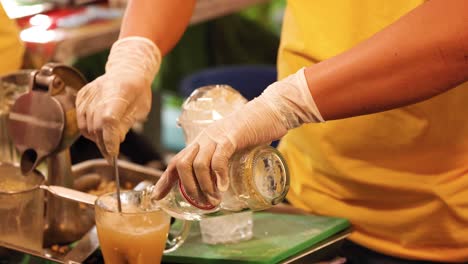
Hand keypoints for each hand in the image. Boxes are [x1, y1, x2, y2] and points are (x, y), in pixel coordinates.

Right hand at [76, 37, 160, 160]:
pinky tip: (98, 131)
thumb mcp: (140, 109)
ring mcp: (88, 93)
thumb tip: (116, 142)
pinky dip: (88, 129)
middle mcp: (100, 92)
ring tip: (106, 143)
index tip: (113, 154)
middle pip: (96, 126)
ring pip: (86, 126)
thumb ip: (127, 124)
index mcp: (119, 93)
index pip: (109, 120)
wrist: (127, 71)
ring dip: (96, 139)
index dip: (109, 139)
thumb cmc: (137, 91)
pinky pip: (80, 119)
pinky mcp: (81, 96)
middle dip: (104, 144)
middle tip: (111, 155)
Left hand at [152, 68, 324, 205]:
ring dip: (204, 186)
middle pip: (182, 164)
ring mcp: (217, 136)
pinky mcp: (232, 136)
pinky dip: (219, 175)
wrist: (271, 110)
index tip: (157, 197)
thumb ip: (223, 159)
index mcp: (202, 141)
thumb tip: (219, 182)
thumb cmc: (253, 131)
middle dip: (187, 187)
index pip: (177, 160)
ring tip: (214, 199)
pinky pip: (219, 157)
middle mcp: (204, 138)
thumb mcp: (232, 146)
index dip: (165, 180)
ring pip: (198, 164)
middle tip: (201, 202)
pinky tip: (223, 187)